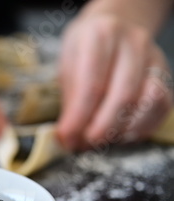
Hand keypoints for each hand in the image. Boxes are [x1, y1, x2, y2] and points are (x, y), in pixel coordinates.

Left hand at [57, 13, 172, 150]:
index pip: (92, 84)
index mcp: (101, 35)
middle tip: (85, 143)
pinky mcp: (165, 74)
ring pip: (148, 102)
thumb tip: (68, 136)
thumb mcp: (67, 66)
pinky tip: (122, 134)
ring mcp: (154, 57)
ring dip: (123, 129)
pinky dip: (142, 127)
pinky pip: (162, 106)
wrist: (112, 25)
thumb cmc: (85, 49)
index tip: (67, 137)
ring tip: (102, 140)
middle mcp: (133, 43)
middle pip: (122, 95)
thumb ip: (70, 100)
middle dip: (102, 128)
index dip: (79, 117)